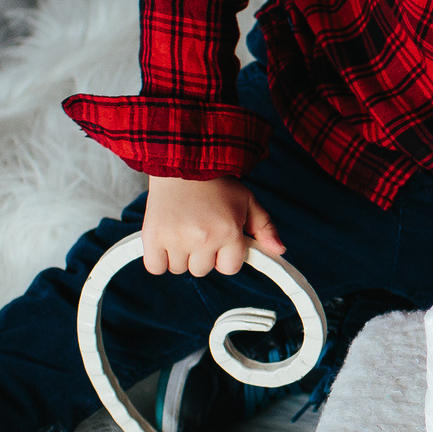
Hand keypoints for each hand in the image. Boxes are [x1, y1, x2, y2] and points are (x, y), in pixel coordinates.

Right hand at [140, 176, 285, 276]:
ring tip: (183, 229)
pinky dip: (159, 259)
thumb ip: (265, 228)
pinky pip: (156, 267)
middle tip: (199, 229)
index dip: (225, 255)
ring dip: (181, 255)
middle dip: (203, 254)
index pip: (229, 268)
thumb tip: (279, 251)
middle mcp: (203, 238)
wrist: (183, 162)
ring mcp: (177, 238)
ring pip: (180, 269)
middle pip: (203, 270)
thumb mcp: (248, 201)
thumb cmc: (217, 185)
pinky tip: (165, 241)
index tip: (219, 238)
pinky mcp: (153, 236)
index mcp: (229, 231)